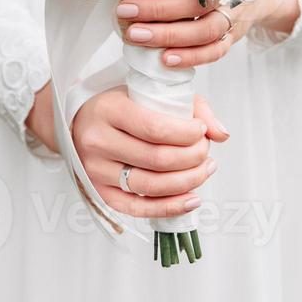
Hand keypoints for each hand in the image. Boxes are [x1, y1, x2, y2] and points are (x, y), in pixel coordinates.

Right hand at [72, 87, 228, 217]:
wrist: (81, 122)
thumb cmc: (121, 105)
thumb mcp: (149, 93)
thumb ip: (191, 106)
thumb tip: (221, 134)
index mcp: (109, 110)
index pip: (155, 128)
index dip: (186, 134)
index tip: (201, 130)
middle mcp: (98, 141)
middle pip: (157, 159)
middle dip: (192, 158)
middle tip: (206, 151)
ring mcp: (96, 170)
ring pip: (150, 186)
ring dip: (187, 182)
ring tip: (205, 170)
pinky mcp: (99, 192)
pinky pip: (137, 209)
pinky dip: (169, 207)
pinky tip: (192, 199)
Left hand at [116, 0, 300, 68]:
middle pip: (195, 4)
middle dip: (157, 9)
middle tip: (126, 12)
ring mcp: (233, 19)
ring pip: (203, 32)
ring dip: (168, 36)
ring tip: (136, 36)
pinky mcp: (232, 38)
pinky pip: (214, 52)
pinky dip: (190, 58)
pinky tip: (165, 60)